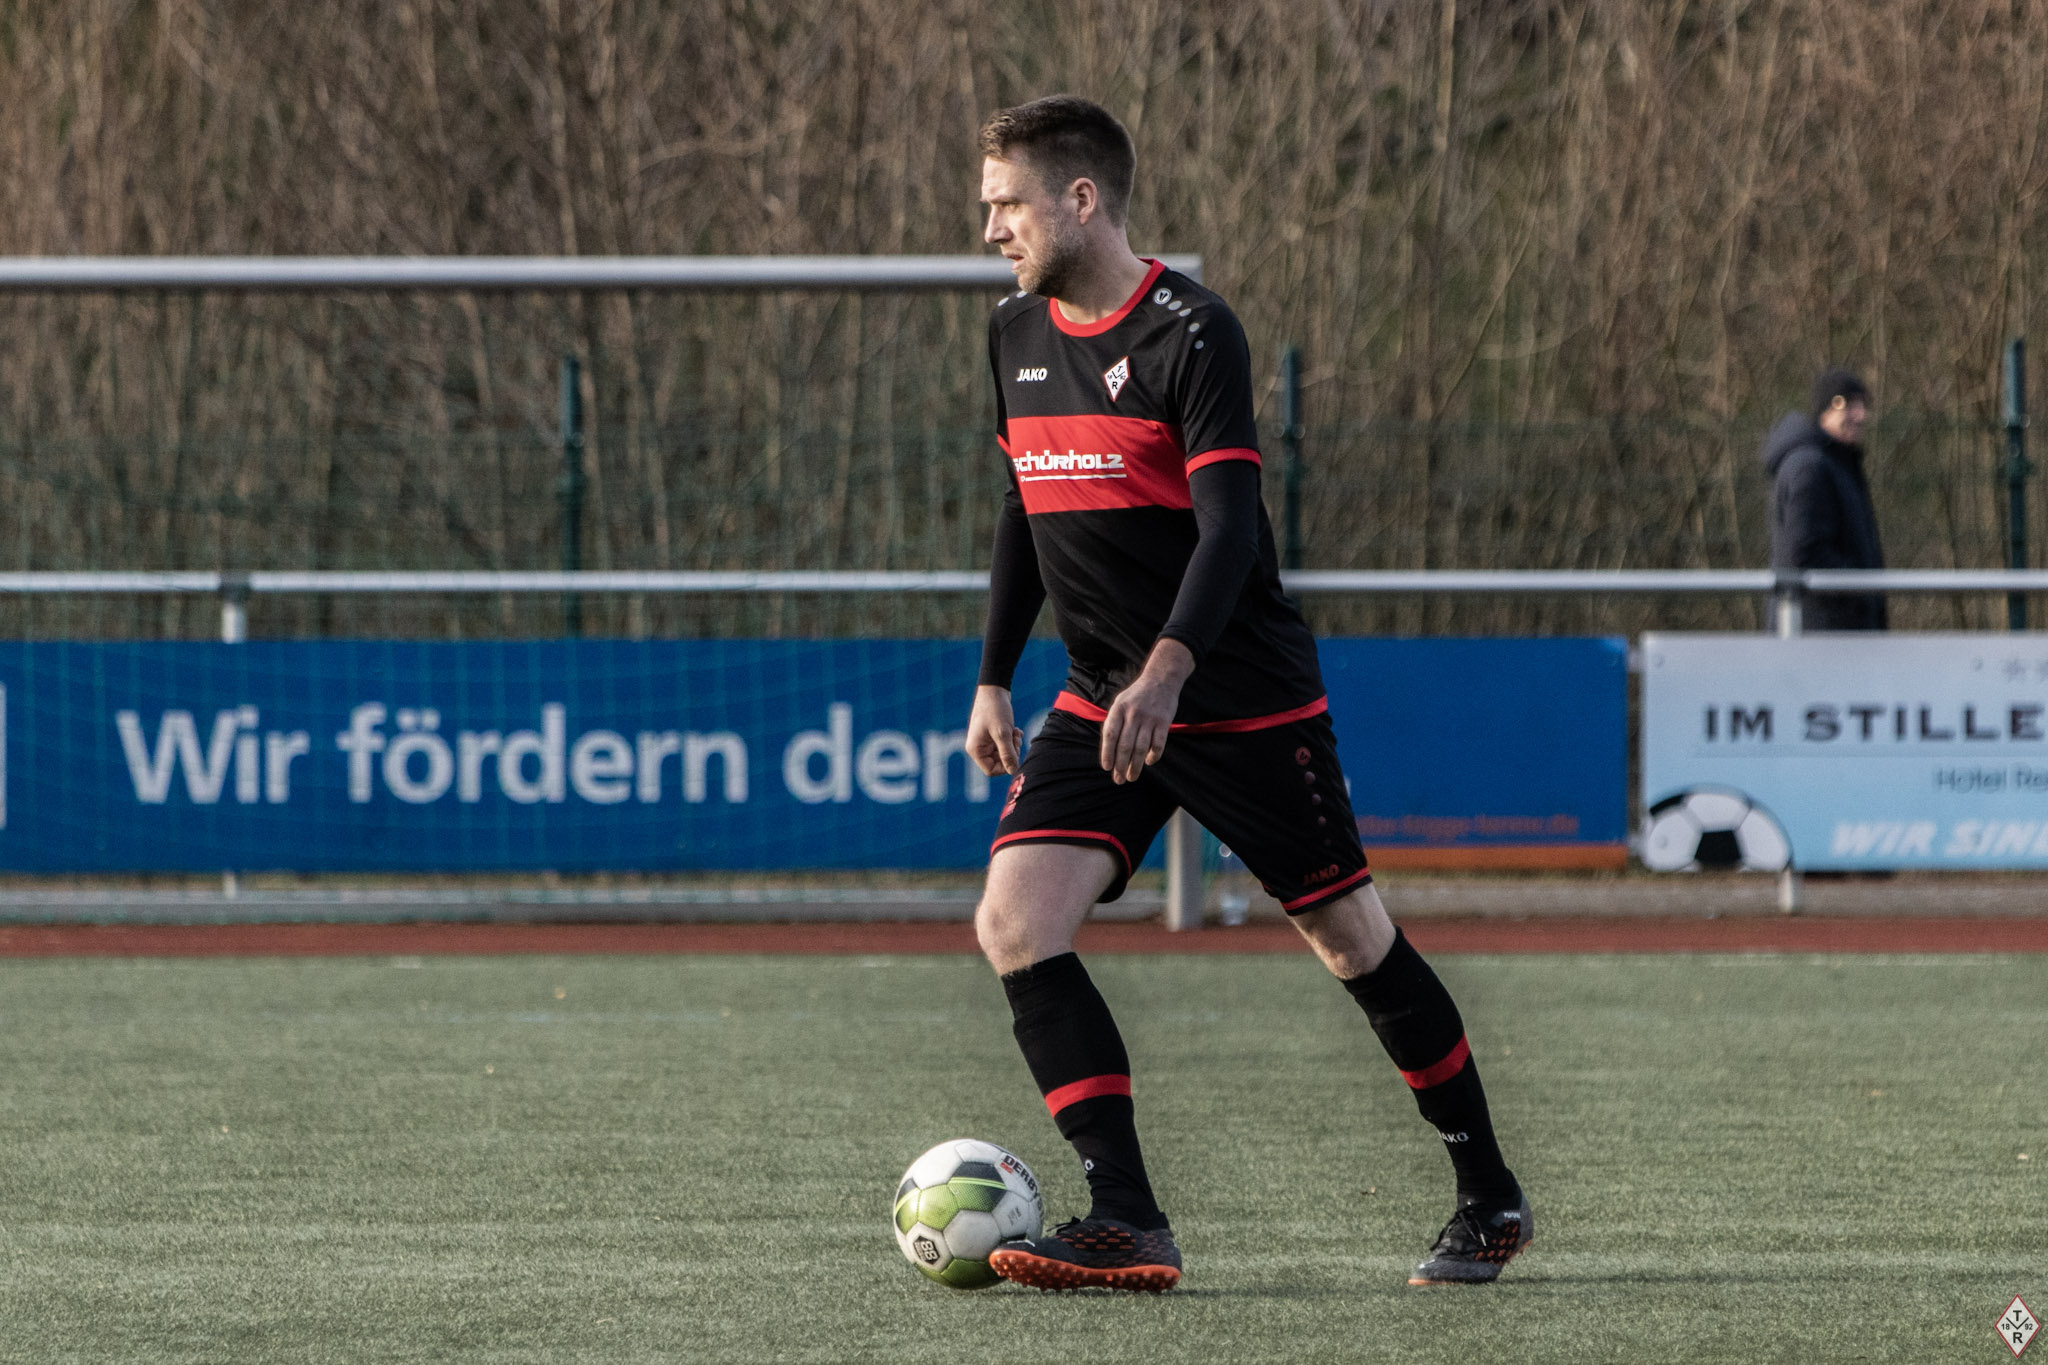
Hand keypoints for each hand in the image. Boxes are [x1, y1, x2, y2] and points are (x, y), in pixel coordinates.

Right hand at [966, 685, 1024, 776]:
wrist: (994, 688)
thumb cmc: (995, 709)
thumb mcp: (1003, 733)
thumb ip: (1008, 754)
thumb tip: (1013, 771)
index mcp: (975, 749)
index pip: (991, 770)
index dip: (1005, 766)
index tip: (1015, 755)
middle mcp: (978, 747)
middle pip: (998, 763)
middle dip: (1010, 753)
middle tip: (1016, 740)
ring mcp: (984, 741)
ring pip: (1002, 753)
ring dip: (1012, 746)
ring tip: (1015, 733)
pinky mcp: (991, 734)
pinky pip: (1003, 744)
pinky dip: (1011, 739)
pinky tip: (1015, 730)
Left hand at [1100, 639, 1194, 783]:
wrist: (1161, 679)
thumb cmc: (1137, 695)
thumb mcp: (1120, 702)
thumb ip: (1115, 722)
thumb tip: (1108, 750)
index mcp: (1119, 709)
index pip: (1110, 735)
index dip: (1107, 753)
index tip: (1107, 768)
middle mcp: (1133, 714)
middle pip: (1125, 745)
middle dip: (1121, 765)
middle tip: (1119, 779)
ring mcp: (1149, 718)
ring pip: (1140, 748)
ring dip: (1136, 765)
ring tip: (1131, 777)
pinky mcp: (1164, 721)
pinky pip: (1158, 744)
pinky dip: (1153, 756)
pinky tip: (1149, 762)